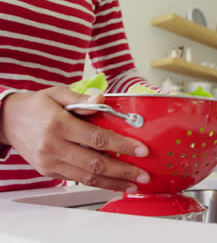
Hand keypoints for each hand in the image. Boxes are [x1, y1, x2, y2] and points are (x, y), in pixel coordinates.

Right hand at [0, 86, 149, 192]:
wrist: (7, 121)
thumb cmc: (35, 106)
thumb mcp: (57, 93)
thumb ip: (82, 99)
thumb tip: (103, 98)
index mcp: (59, 124)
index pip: (97, 138)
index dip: (122, 145)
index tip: (141, 150)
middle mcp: (54, 146)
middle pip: (95, 163)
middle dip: (123, 171)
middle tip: (143, 174)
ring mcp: (50, 162)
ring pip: (88, 177)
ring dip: (114, 183)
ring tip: (133, 184)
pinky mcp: (49, 171)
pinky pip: (78, 180)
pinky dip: (98, 184)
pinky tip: (113, 183)